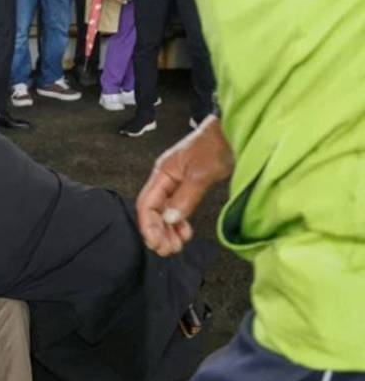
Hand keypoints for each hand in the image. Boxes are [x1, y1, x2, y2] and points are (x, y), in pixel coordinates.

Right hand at [136, 117, 233, 256]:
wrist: (233, 130)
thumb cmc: (216, 145)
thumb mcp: (201, 173)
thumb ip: (185, 197)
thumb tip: (170, 219)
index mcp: (162, 173)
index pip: (147, 204)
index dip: (149, 226)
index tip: (157, 243)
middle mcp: (165, 179)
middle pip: (153, 210)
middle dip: (158, 232)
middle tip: (168, 250)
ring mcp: (176, 182)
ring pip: (165, 212)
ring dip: (168, 230)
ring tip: (176, 246)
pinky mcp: (188, 185)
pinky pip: (177, 208)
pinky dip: (179, 222)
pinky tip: (185, 232)